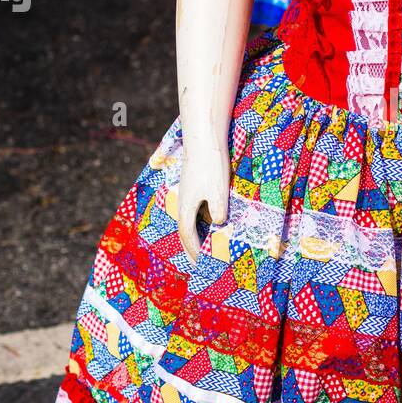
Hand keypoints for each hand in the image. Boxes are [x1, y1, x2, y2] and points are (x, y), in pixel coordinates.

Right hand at [177, 140, 229, 263]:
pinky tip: (208, 223)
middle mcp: (183, 202)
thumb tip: (218, 223)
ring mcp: (187, 193)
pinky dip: (198, 222)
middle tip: (197, 263)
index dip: (194, 250)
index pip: (188, 235)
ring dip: (194, 235)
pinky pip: (194, 210)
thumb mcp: (218, 189)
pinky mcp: (193, 186)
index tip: (201, 264)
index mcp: (186, 207)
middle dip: (191, 247)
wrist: (204, 139)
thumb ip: (218, 208)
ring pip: (188, 220)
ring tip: (202, 247)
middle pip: (184, 230)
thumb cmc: (211, 164)